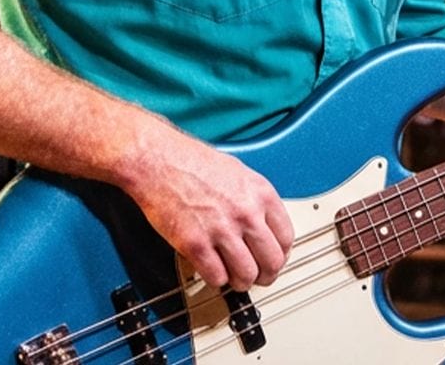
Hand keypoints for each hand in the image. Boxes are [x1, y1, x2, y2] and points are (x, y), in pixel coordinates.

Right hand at [124, 123, 293, 291]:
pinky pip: (217, 277)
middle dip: (265, 275)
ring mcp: (222, 230)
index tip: (273, 260)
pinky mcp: (195, 244)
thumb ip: (255, 200)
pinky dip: (216, 280)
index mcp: (261, 194)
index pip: (286, 238)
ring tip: (234, 278)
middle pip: (271, 261)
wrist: (158, 161)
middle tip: (257, 277)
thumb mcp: (238, 173)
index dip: (280, 255)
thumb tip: (264, 226)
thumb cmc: (192, 162)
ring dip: (241, 282)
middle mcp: (246, 213)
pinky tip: (212, 271)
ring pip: (246, 275)